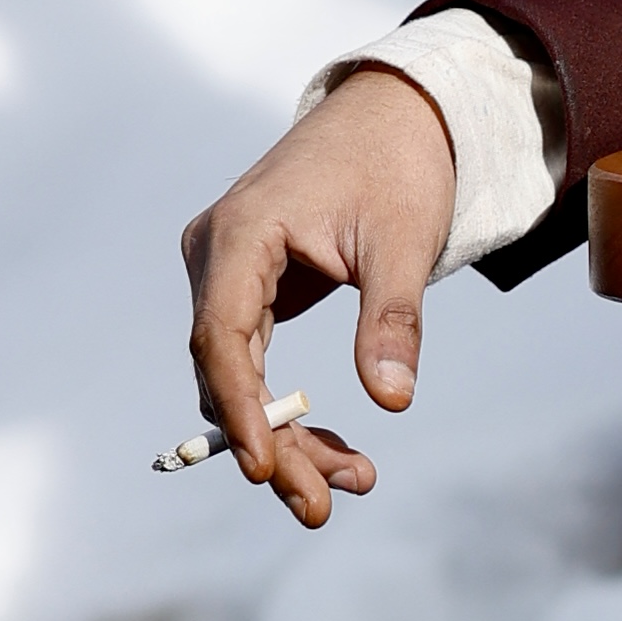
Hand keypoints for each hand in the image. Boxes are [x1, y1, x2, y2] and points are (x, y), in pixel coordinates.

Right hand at [178, 65, 455, 523]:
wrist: (396, 113)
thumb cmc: (400, 166)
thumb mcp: (405, 242)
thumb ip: (393, 320)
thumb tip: (391, 402)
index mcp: (242, 233)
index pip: (221, 337)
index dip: (242, 409)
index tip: (264, 470)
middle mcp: (216, 253)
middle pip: (225, 368)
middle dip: (272, 444)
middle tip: (322, 507)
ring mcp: (225, 269)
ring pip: (237, 373)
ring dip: (284, 435)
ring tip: (348, 485)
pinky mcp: (246, 284)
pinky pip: (252, 358)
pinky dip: (286, 405)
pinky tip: (331, 450)